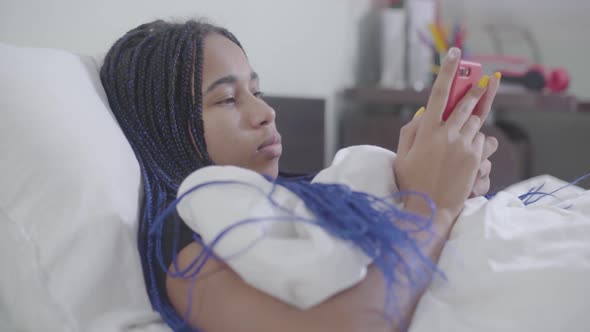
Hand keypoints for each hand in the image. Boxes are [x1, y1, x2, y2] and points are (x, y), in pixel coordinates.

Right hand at [393, 47, 499, 218]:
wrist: (430, 210)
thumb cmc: (411, 183)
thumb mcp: (401, 156)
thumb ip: (410, 131)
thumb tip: (423, 114)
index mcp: (426, 131)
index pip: (438, 94)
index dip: (447, 72)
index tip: (454, 54)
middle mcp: (447, 135)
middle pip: (466, 104)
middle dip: (475, 90)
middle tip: (483, 81)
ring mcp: (464, 146)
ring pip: (476, 122)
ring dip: (475, 119)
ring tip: (471, 124)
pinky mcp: (476, 159)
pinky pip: (482, 141)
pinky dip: (477, 141)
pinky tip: (468, 151)